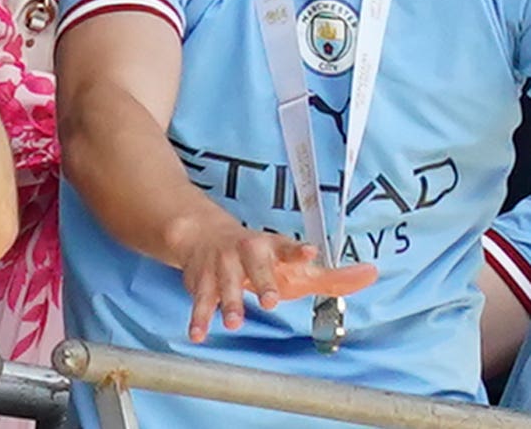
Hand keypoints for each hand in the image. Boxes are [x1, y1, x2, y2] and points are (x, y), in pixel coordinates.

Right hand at [165, 212, 376, 342]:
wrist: (204, 235)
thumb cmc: (260, 257)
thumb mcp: (294, 265)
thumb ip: (331, 276)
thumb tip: (372, 274)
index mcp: (271, 247)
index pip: (287, 248)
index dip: (298, 252)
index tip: (310, 254)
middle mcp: (245, 252)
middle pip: (255, 267)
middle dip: (262, 283)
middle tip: (269, 301)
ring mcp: (221, 265)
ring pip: (225, 284)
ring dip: (228, 303)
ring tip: (233, 323)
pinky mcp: (202, 280)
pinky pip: (199, 300)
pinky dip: (198, 317)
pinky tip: (198, 334)